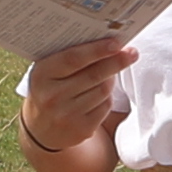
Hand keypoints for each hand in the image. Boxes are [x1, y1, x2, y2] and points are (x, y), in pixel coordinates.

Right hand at [17, 34, 129, 159]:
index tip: (116, 43)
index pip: (73, 59)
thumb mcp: (48, 71)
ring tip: (112, 71)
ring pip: (103, 90)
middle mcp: (52, 96)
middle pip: (94, 75)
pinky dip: (108, 96)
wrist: (40, 128)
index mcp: (42, 75)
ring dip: (111, 79)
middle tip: (132, 53)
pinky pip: (105, 106)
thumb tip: (106, 42)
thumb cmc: (49, 89)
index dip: (97, 50)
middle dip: (116, 62)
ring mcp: (67, 115)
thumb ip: (69, 56)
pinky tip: (102, 92)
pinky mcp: (82, 129)